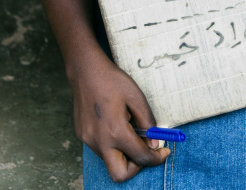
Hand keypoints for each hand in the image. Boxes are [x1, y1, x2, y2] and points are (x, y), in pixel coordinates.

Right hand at [69, 47, 170, 182]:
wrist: (86, 71)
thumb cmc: (113, 81)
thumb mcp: (137, 97)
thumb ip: (147, 123)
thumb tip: (154, 143)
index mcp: (116, 131)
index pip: (140, 157)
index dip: (156, 158)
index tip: (163, 152)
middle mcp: (100, 141)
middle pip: (120, 174)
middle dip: (136, 167)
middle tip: (145, 150)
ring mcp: (88, 140)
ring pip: (109, 160)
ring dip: (123, 153)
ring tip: (129, 129)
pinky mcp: (82, 135)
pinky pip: (100, 149)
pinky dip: (112, 144)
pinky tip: (114, 124)